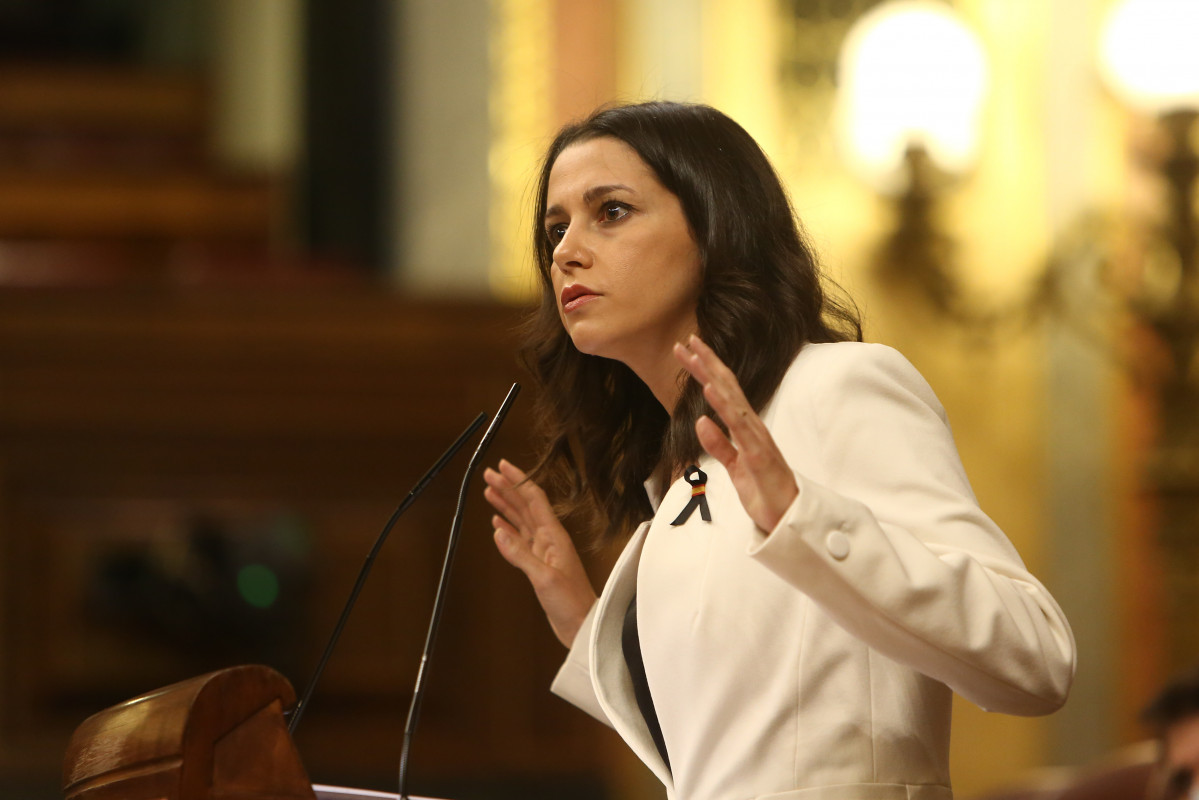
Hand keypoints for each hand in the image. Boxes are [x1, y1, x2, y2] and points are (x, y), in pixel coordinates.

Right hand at [484, 459, 596, 646]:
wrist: (582, 625)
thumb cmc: (571, 602)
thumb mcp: (544, 578)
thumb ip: (520, 554)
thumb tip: (498, 531)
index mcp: (554, 536)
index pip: (533, 499)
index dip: (518, 480)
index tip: (503, 466)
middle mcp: (549, 539)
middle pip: (525, 506)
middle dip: (507, 488)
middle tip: (489, 474)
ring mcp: (543, 551)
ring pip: (521, 520)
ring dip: (505, 505)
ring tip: (489, 491)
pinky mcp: (538, 564)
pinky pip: (520, 540)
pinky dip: (508, 529)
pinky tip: (498, 524)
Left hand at [674, 334, 798, 531]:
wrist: (788, 518)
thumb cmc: (764, 491)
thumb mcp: (733, 467)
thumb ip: (718, 444)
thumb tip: (700, 421)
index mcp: (745, 428)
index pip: (722, 392)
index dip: (705, 370)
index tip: (687, 351)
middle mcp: (752, 427)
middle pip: (727, 387)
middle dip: (707, 362)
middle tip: (687, 340)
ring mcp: (756, 438)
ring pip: (732, 400)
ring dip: (713, 377)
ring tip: (697, 356)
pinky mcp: (758, 454)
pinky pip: (739, 427)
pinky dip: (724, 407)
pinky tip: (710, 391)